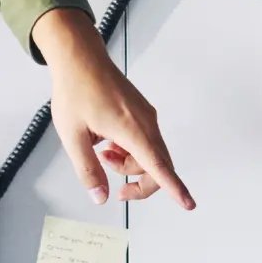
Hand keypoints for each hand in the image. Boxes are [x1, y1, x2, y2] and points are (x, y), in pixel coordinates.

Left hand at [33, 8, 194, 208]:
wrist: (79, 58)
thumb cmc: (75, 90)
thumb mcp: (72, 136)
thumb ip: (88, 169)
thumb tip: (100, 197)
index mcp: (131, 129)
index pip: (158, 167)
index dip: (174, 188)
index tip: (188, 204)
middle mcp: (145, 122)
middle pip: (158, 166)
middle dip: (139, 181)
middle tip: (116, 188)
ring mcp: (146, 116)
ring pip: (151, 154)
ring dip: (130, 164)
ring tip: (103, 153)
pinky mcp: (141, 112)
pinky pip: (145, 141)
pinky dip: (130, 150)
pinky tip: (108, 142)